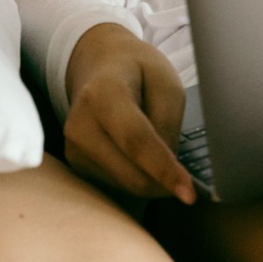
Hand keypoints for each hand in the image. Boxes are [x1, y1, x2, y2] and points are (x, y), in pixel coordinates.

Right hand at [64, 24, 196, 203]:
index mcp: (102, 93)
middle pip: (131, 175)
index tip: (189, 195)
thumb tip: (166, 170)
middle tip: (182, 168)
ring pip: (125, 186)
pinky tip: (135, 152)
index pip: (135, 140)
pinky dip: (135, 177)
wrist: (99, 66)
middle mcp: (80, 124)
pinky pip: (116, 186)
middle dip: (163, 180)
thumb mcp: (166, 83)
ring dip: (149, 177)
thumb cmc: (137, 72)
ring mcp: (73, 147)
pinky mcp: (75, 164)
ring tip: (149, 143)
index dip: (164, 170)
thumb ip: (168, 123)